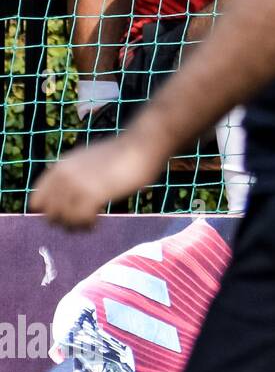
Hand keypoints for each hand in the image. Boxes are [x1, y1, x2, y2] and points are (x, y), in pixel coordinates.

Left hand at [31, 130, 169, 229]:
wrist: (141, 146)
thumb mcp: (87, 162)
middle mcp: (63, 176)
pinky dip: (88, 224)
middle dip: (64, 222)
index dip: (52, 211)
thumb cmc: (121, 155)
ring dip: (77, 225)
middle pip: (49, 215)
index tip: (68, 213)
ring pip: (64, 220)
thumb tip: (68, 197)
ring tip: (90, 222)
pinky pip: (81, 220)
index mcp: (59, 168)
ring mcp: (77, 185)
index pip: (37, 201)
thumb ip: (73, 176)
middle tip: (81, 221)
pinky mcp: (93, 194)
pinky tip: (98, 220)